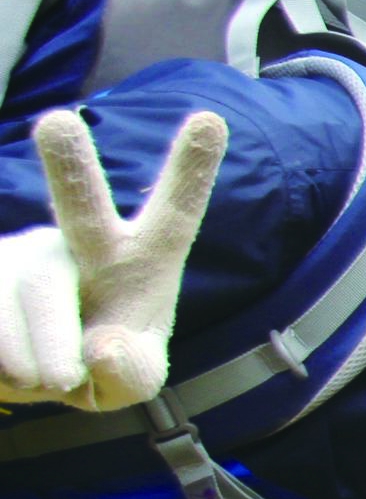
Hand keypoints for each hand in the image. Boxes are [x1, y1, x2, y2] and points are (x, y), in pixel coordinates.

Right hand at [0, 108, 225, 409]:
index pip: (173, 214)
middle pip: (79, 207)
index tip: (211, 119)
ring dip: (39, 362)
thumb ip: (130, 372)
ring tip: (50, 379)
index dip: (190, 171)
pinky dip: (2, 369)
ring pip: (28, 298)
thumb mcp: (130, 380)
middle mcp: (77, 241)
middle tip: (58, 123)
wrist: (30, 374)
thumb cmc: (99, 362)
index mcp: (138, 259)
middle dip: (71, 167)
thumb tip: (101, 348)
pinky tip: (10, 370)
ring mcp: (18, 251)